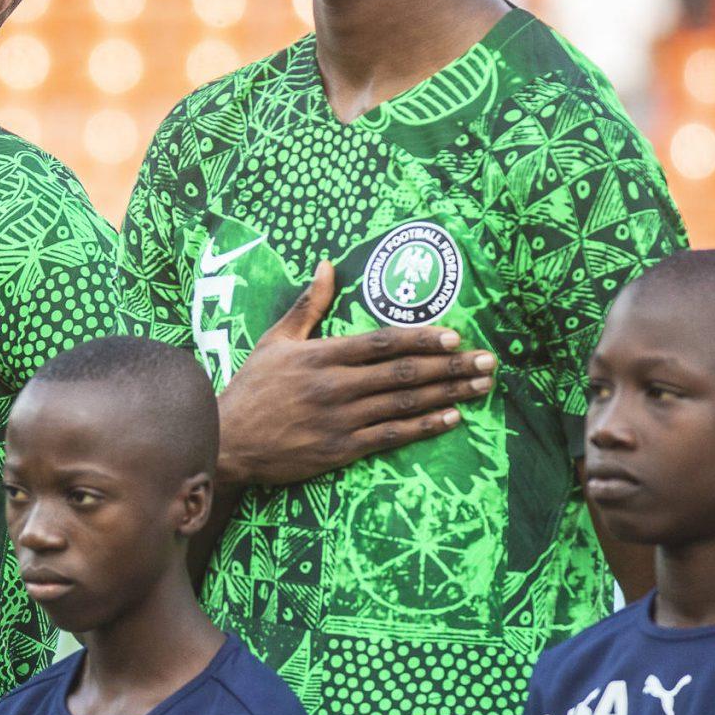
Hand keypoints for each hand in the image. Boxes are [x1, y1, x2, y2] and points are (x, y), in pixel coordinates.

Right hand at [214, 261, 495, 489]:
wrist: (227, 440)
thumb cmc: (253, 387)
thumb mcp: (276, 340)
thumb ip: (308, 305)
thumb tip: (327, 265)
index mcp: (321, 356)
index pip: (382, 342)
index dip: (422, 339)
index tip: (454, 336)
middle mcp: (336, 386)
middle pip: (403, 373)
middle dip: (450, 366)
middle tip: (488, 361)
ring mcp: (341, 420)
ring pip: (405, 403)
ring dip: (448, 393)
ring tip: (481, 385)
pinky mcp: (342, 450)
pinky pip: (392, 436)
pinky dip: (425, 426)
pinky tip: (452, 417)